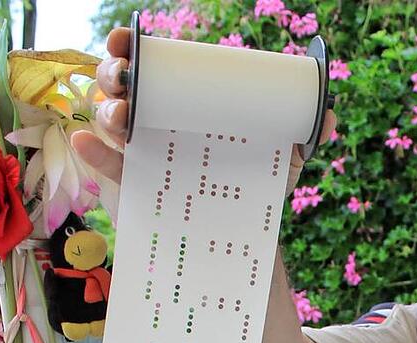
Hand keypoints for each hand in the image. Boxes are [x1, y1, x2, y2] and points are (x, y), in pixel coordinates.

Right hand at [72, 28, 336, 195]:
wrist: (245, 230)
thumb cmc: (257, 183)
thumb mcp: (281, 156)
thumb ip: (305, 134)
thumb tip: (330, 115)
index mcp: (183, 101)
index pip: (149, 65)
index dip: (130, 46)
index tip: (129, 38)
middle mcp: (155, 119)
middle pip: (119, 85)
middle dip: (114, 73)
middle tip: (126, 78)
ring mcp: (140, 150)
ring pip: (108, 119)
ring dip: (107, 110)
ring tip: (123, 116)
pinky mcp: (132, 183)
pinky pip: (107, 165)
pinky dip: (93, 153)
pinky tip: (87, 143)